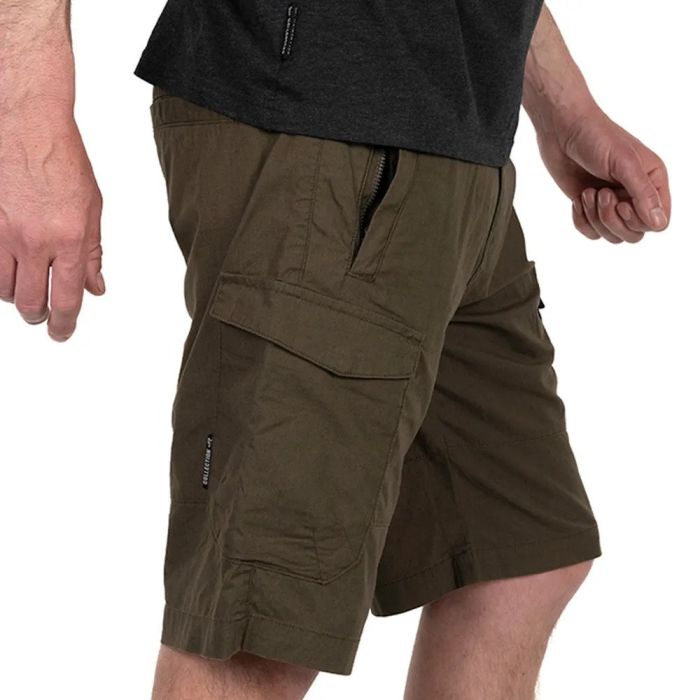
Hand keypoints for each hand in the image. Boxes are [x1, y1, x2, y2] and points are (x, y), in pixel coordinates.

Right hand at [0, 100, 103, 340]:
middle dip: (39, 317)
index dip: (64, 324)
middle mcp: (36, 242)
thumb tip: (96, 288)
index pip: (67, 299)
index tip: (62, 334)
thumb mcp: (93, 210)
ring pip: (5, 289)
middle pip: (32, 302)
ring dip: (17, 298)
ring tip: (27, 293)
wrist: (27, 127)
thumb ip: (93, 253)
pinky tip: (8, 275)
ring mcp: (5, 234)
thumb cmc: (64, 162)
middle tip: (44, 318)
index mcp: (70, 240)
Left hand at [536, 107, 670, 242]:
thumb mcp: (625, 163)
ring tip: (588, 192)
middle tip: (602, 194)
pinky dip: (582, 221)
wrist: (562, 130)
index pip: (658, 222)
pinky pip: (591, 232)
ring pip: (612, 235)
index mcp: (652, 181)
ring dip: (596, 219)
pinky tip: (578, 199)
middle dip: (613, 220)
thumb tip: (658, 223)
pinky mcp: (589, 207)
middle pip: (634, 234)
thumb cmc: (596, 137)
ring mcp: (611, 203)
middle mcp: (634, 195)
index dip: (639, 221)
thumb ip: (643, 193)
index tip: (622, 203)